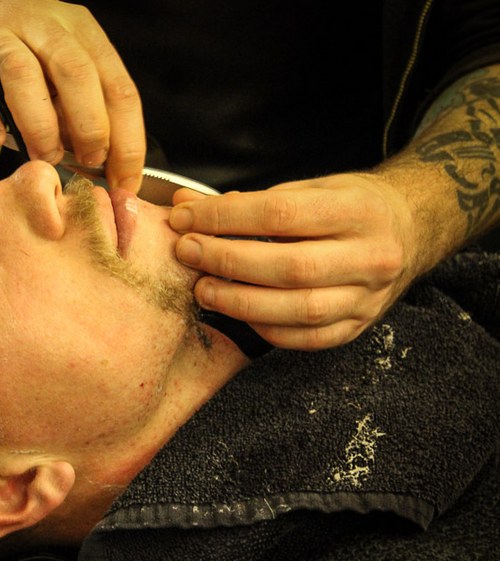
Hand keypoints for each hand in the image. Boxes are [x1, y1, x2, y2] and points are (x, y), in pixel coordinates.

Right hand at [0, 0, 145, 191]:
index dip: (128, 142)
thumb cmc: (19, 56)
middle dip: (90, 129)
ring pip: (25, 77)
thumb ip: (80, 109)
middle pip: (78, 75)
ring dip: (41, 128)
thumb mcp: (60, 72)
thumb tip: (100, 164)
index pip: (118, 88)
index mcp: (80, 31)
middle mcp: (43, 25)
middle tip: (87, 163)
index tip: (125, 183)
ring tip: (43, 156)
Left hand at [168, 173, 421, 349]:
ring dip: (240, 302)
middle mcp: (371, 256)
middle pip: (289, 265)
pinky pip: (307, 338)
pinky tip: (238, 313)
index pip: (279, 214)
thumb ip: (249, 202)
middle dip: (227, 261)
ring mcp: (369, 297)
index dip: (224, 218)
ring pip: (298, 308)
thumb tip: (184, 208)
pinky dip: (266, 329)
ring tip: (204, 289)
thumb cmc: (350, 207)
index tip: (184, 220)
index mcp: (358, 210)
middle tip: (188, 254)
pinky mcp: (360, 326)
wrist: (410, 230)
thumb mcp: (310, 188)